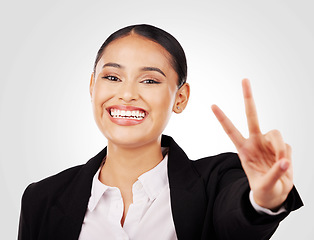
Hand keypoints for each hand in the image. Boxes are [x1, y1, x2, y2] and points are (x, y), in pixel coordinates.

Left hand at [211, 79, 292, 209]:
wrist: (275, 193)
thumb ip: (274, 174)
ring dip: (279, 148)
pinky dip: (287, 156)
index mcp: (243, 149)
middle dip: (248, 98)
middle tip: (244, 79)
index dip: (222, 118)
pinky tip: (284, 165)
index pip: (230, 130)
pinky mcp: (282, 146)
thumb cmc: (264, 188)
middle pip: (252, 116)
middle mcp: (255, 141)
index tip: (212, 105)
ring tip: (281, 163)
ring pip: (276, 133)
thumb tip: (285, 161)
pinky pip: (287, 146)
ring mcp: (268, 142)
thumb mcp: (264, 186)